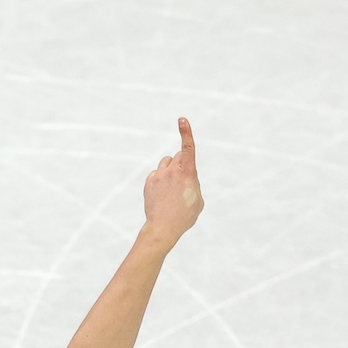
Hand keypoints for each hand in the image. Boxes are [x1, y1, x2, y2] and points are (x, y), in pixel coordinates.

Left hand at [141, 118, 202, 245]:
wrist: (163, 227)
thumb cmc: (185, 215)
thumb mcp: (198, 198)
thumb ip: (193, 182)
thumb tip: (187, 177)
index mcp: (187, 172)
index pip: (188, 148)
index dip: (186, 132)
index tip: (182, 119)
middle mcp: (172, 170)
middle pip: (178, 156)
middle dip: (182, 164)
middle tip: (182, 182)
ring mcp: (159, 175)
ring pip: (166, 162)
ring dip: (170, 170)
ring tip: (172, 188)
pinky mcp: (149, 181)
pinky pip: (157, 173)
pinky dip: (160, 179)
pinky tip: (162, 194)